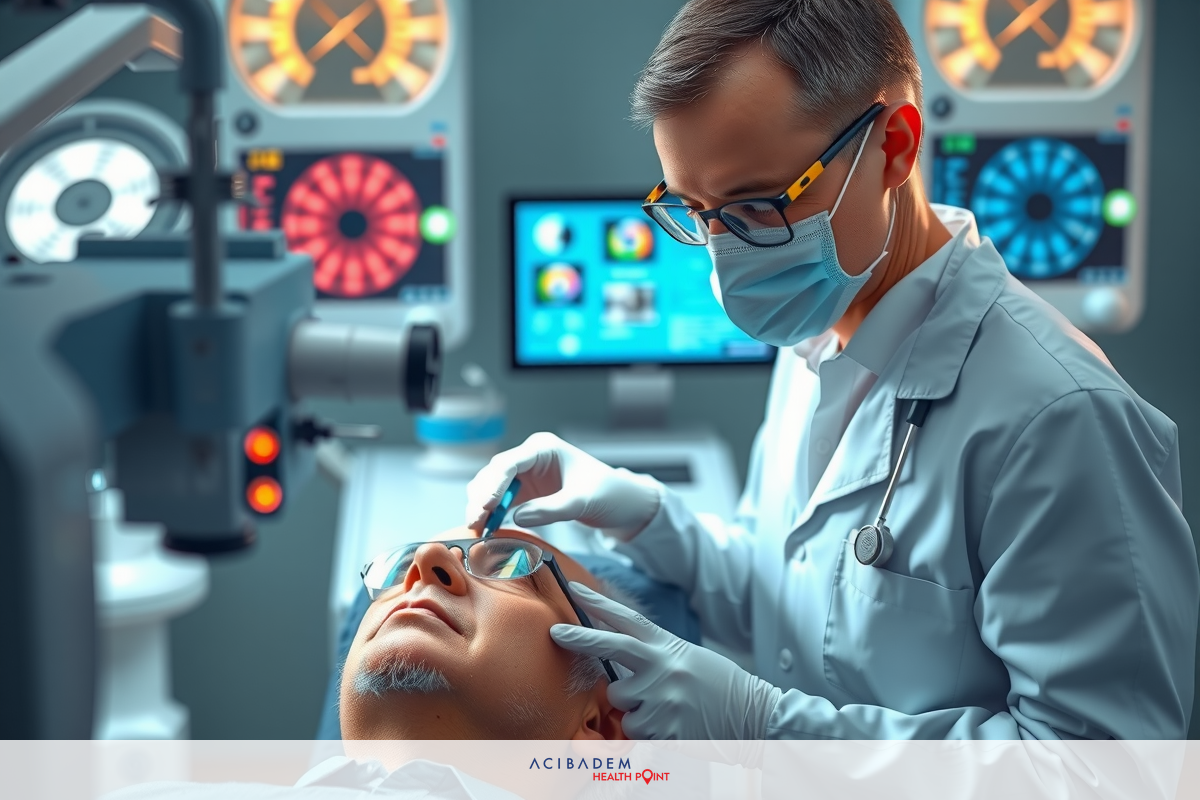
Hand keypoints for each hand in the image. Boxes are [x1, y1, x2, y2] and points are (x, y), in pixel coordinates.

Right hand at [464, 432, 661, 540]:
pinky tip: (486, 529)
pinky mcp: (525, 492)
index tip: (485, 506)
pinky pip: (500, 500)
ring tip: (476, 528)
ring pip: (491, 487)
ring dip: (481, 506)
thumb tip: (517, 517)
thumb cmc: (608, 494)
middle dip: (481, 498)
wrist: (622, 503)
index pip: (509, 464)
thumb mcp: (582, 502)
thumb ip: (551, 509)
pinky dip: (491, 513)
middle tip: (475, 523)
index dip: (493, 485)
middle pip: (493, 474)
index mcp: (543, 448)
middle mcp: (529, 457)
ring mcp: (525, 474)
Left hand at [550, 582, 781, 739]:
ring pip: (622, 702)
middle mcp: (663, 667)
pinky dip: (647, 731)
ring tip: (667, 709)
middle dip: (581, 641)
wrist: (755, 714)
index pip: (627, 621)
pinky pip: (635, 730)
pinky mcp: (665, 727)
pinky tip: (672, 727)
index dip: (599, 605)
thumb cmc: (719, 686)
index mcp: (668, 646)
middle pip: (611, 650)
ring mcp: (663, 697)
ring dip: (635, 708)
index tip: (575, 591)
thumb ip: (652, 657)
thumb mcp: (687, 658)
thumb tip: (614, 665)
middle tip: (556, 633)